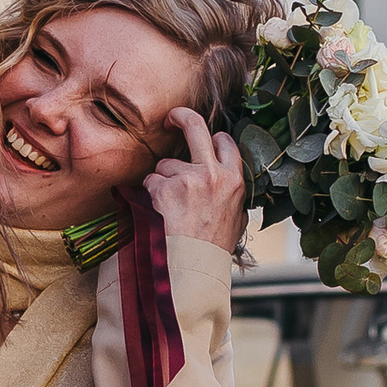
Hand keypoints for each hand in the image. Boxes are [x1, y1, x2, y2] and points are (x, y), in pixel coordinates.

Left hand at [145, 106, 246, 256]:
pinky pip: (150, 182)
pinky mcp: (164, 188)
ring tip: (169, 211)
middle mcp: (213, 174)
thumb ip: (233, 198)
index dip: (211, 138)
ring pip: (165, 164)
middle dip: (179, 116)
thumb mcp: (236, 221)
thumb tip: (231, 188)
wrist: (193, 270)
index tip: (202, 138)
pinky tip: (158, 215)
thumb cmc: (212, 251)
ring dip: (162, 182)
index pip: (224, 141)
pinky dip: (149, 196)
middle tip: (169, 119)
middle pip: (194, 125)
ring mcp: (188, 179)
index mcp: (234, 180)